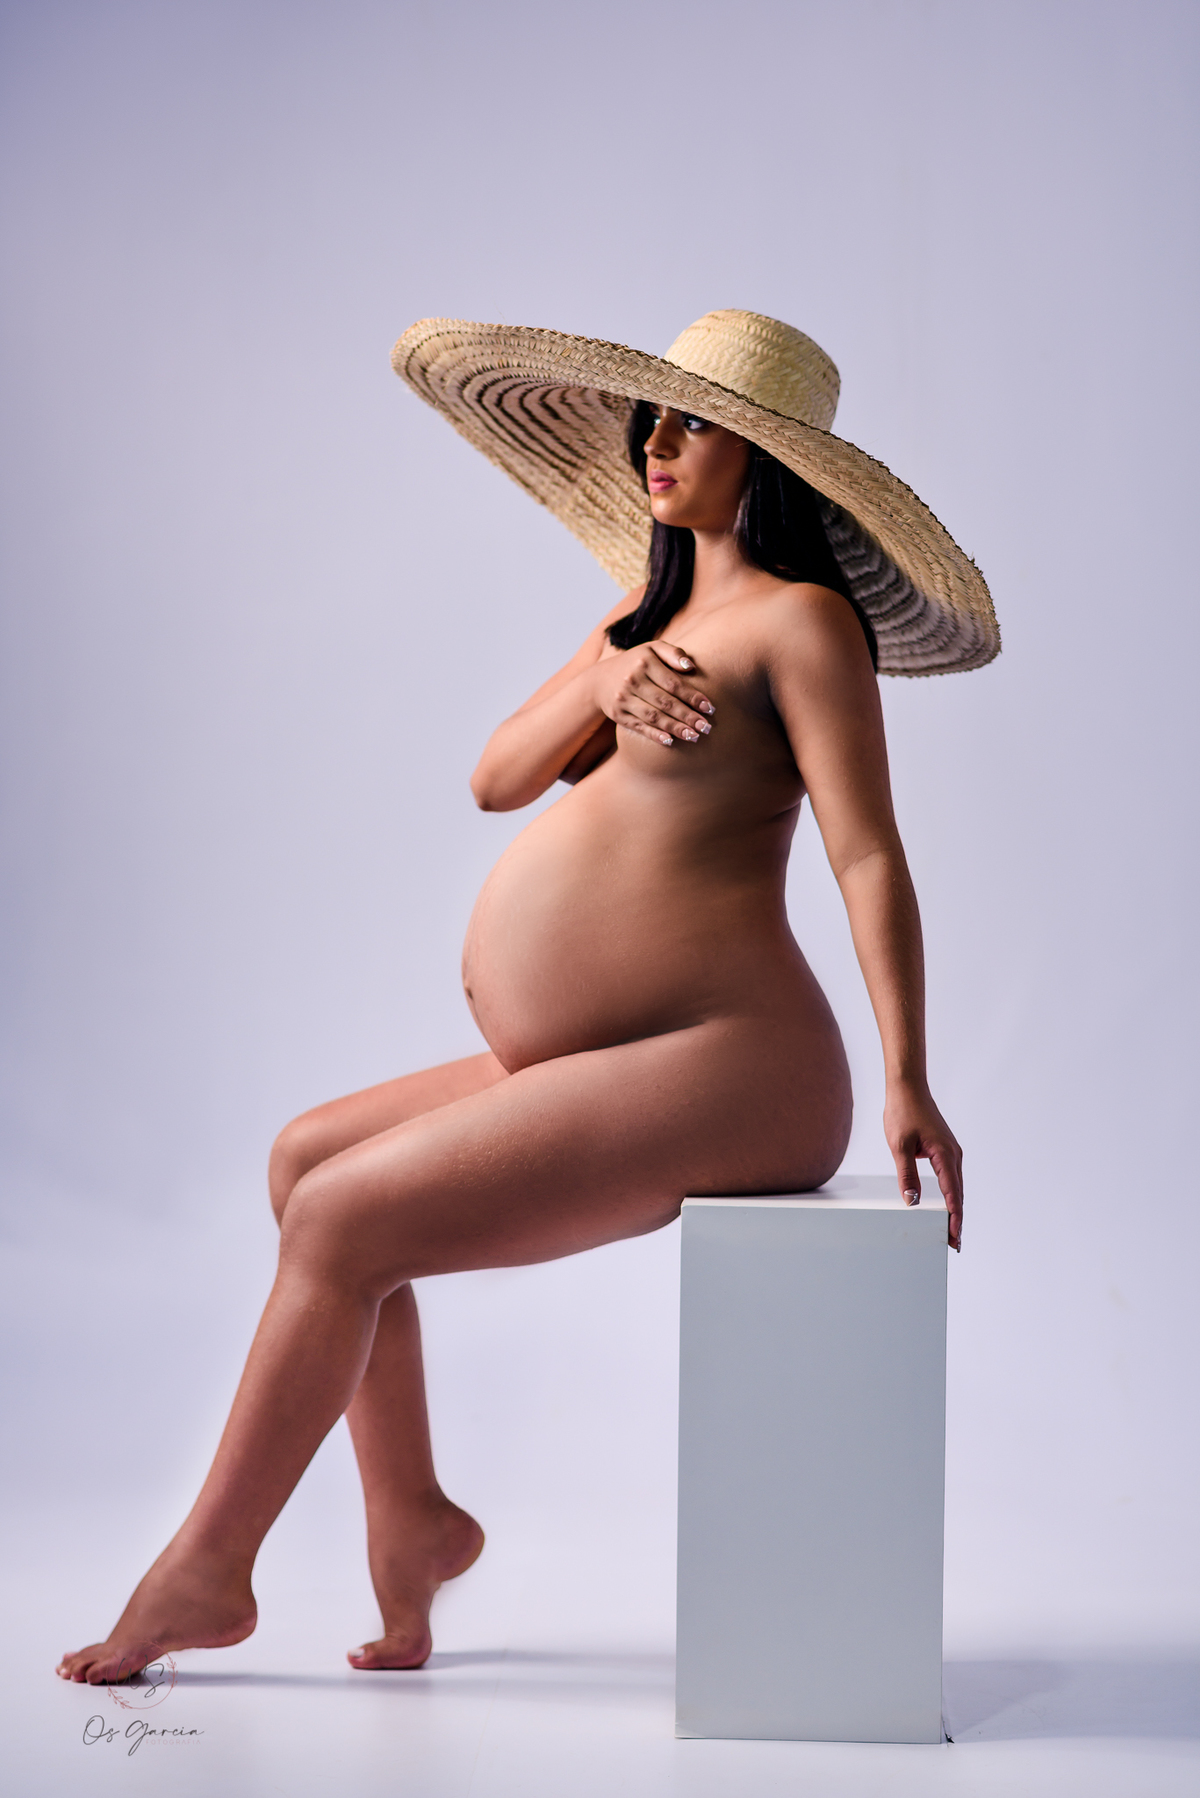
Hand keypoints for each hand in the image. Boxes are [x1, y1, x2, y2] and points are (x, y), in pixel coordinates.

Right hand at [590, 640, 714, 747]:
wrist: (599, 680)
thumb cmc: (635, 663)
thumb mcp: (651, 649)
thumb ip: (673, 653)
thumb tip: (691, 667)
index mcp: (644, 662)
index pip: (673, 683)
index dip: (692, 697)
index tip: (710, 708)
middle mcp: (632, 680)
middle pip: (665, 702)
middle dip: (688, 716)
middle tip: (707, 728)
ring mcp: (623, 698)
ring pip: (653, 716)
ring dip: (675, 728)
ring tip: (694, 736)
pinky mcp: (618, 714)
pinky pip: (639, 726)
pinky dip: (654, 735)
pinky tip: (670, 741)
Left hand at [884, 1080, 962, 1251]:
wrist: (908, 1088)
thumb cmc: (903, 1112)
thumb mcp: (899, 1146)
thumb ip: (906, 1174)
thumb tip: (911, 1201)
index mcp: (944, 1154)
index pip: (952, 1193)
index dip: (954, 1217)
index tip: (954, 1237)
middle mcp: (953, 1155)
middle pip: (959, 1194)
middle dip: (958, 1219)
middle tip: (955, 1244)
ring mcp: (951, 1152)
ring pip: (957, 1187)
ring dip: (956, 1209)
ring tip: (953, 1232)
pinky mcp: (946, 1151)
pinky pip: (952, 1178)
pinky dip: (952, 1195)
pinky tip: (948, 1206)